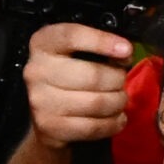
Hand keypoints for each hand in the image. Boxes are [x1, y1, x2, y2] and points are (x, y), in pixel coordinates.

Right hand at [21, 22, 132, 155]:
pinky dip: (112, 124)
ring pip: (96, 103)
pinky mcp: (50, 126)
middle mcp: (36, 71)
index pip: (71, 36)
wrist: (46, 114)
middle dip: (117, 79)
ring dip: (117, 103)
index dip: (101, 41)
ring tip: (120, 100)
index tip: (127, 50)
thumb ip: (99, 48)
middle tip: (121, 82)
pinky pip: (92, 127)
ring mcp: (40, 101)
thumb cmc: (69, 75)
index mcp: (43, 44)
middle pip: (92, 75)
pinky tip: (117, 118)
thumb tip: (125, 54)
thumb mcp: (76, 52)